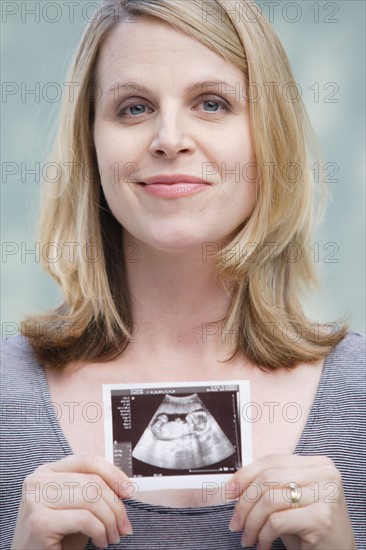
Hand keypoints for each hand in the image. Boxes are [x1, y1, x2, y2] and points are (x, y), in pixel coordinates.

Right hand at [11, 455, 133, 549]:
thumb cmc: (55, 538)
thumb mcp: (76, 507)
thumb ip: (91, 490)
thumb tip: (124, 486)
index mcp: (47, 471)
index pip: (87, 460)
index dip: (113, 473)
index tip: (128, 490)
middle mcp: (38, 481)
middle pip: (92, 481)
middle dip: (116, 505)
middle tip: (123, 525)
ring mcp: (36, 499)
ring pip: (91, 498)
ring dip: (110, 521)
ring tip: (112, 536)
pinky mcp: (39, 521)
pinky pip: (85, 519)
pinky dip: (100, 532)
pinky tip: (100, 542)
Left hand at [225, 454, 356, 549]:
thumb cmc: (311, 529)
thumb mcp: (291, 500)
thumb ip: (271, 485)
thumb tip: (233, 484)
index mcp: (317, 464)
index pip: (271, 461)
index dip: (245, 475)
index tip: (228, 491)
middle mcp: (325, 474)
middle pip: (267, 478)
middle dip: (244, 503)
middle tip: (235, 523)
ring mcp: (326, 494)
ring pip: (269, 500)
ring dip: (251, 523)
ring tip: (249, 537)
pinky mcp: (322, 518)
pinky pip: (277, 521)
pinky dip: (264, 535)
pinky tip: (264, 545)